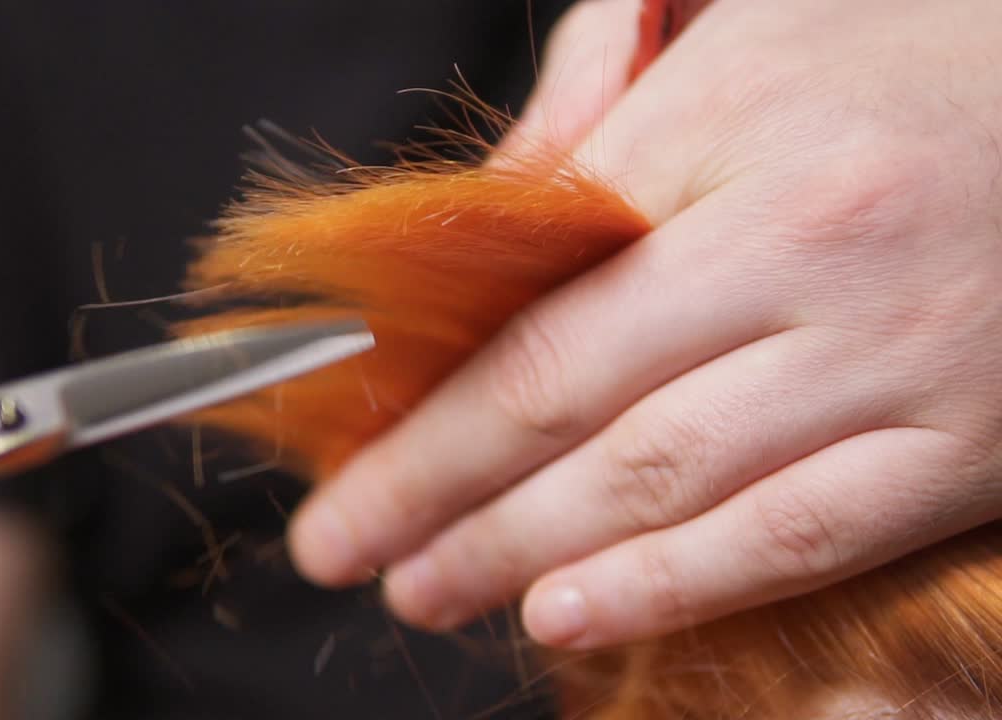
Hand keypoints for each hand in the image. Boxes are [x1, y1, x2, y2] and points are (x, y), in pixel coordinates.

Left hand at [286, 0, 1001, 650]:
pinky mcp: (961, 445)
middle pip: (564, 393)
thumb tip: (486, 209)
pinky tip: (570, 612)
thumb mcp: (746, 37)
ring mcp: (887, 354)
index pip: (530, 283)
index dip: (426, 381)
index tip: (349, 442)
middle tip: (341, 548)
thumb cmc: (918, 60)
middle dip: (430, 486)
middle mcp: (801, 245)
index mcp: (728, 129)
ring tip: (425, 591)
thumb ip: (600, 117)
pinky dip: (672, 584)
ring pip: (660, 478)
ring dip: (518, 549)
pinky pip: (795, 535)